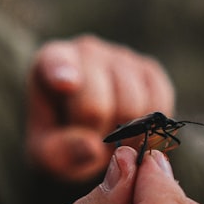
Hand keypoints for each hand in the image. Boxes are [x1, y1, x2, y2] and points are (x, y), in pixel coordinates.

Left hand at [27, 35, 174, 181]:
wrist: (90, 130)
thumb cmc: (60, 138)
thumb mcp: (46, 153)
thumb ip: (57, 153)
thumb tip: (91, 146)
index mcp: (49, 61)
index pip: (56, 64)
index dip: (62, 73)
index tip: (65, 85)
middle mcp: (86, 50)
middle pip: (95, 103)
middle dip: (94, 134)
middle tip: (91, 139)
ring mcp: (121, 56)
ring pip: (131, 107)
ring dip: (123, 134)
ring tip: (108, 134)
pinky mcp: (150, 70)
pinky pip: (157, 107)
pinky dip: (148, 128)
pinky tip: (131, 129)